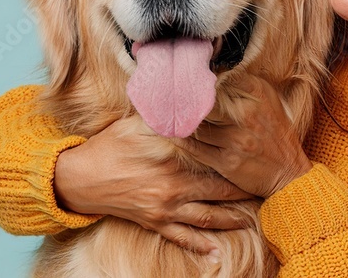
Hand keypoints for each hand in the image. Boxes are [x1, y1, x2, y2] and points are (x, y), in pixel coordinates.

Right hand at [54, 116, 254, 253]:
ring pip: (208, 217)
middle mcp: (174, 185)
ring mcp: (166, 207)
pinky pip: (183, 237)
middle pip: (220, 190)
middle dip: (244, 190)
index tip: (257, 154)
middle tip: (266, 188)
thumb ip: (168, 113)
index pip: (215, 157)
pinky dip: (201, 246)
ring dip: (231, 220)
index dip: (238, 156)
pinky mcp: (155, 222)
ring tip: (252, 219)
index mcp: (174, 157)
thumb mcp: (140, 122)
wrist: (81, 177)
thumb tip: (191, 96)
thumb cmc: (111, 144)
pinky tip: (217, 251)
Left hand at [173, 75, 312, 197]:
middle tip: (165, 91)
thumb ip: (242, 81)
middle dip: (183, 96)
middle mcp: (246, 114)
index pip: (220, 75)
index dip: (198, 74)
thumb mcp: (267, 98)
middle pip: (203, 100)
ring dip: (178, 118)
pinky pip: (194, 147)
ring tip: (162, 111)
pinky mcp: (227, 162)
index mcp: (256, 93)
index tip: (182, 71)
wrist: (288, 171)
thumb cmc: (274, 130)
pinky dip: (180, 138)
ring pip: (195, 124)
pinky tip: (172, 131)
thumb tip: (212, 66)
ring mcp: (236, 140)